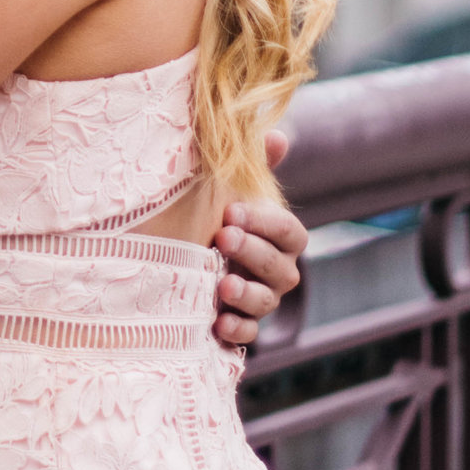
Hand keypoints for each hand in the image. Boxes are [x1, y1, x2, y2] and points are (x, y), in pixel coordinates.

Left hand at [212, 130, 307, 350]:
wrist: (179, 253)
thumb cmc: (212, 214)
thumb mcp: (229, 186)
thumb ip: (254, 165)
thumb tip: (276, 135)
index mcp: (279, 238)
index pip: (290, 233)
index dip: (266, 223)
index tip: (232, 210)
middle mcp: (276, 271)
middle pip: (280, 268)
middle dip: (253, 253)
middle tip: (222, 237)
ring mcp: (259, 299)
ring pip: (267, 302)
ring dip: (247, 293)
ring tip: (221, 283)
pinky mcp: (239, 324)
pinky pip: (248, 334)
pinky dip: (237, 329)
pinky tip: (219, 322)